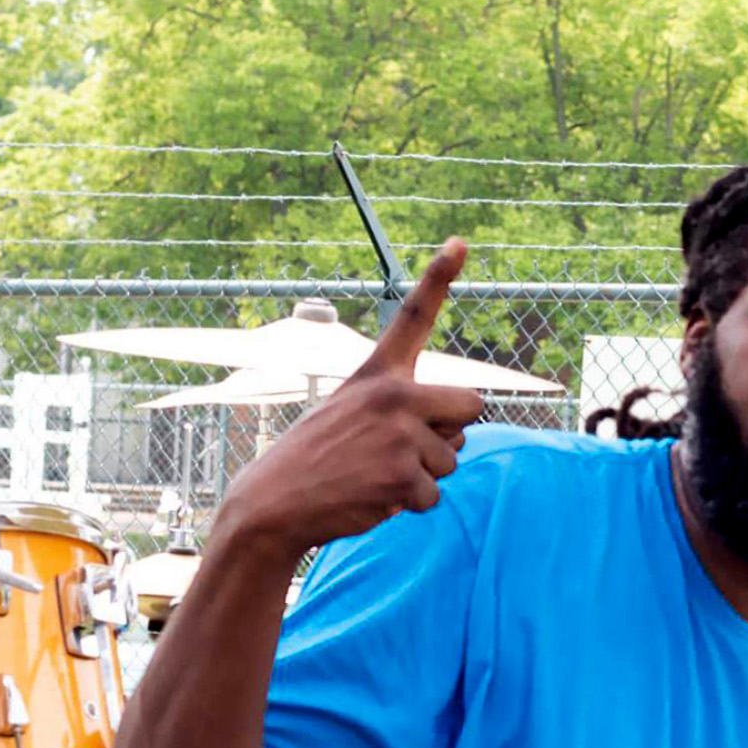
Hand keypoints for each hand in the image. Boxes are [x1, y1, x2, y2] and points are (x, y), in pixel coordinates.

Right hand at [213, 239, 484, 563]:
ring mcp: (398, 437)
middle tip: (408, 446)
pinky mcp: (400, 477)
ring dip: (424, 475)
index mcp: (378, 374)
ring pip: (452, 458)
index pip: (413, 317)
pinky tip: (373, 497)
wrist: (274, 502)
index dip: (439, 278)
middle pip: (472, 405)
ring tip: (375, 474)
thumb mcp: (350, 412)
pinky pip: (434, 496)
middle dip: (453, 430)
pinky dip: (410, 505)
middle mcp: (392, 396)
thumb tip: (455, 438)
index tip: (459, 241)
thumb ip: (403, 412)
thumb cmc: (317, 457)